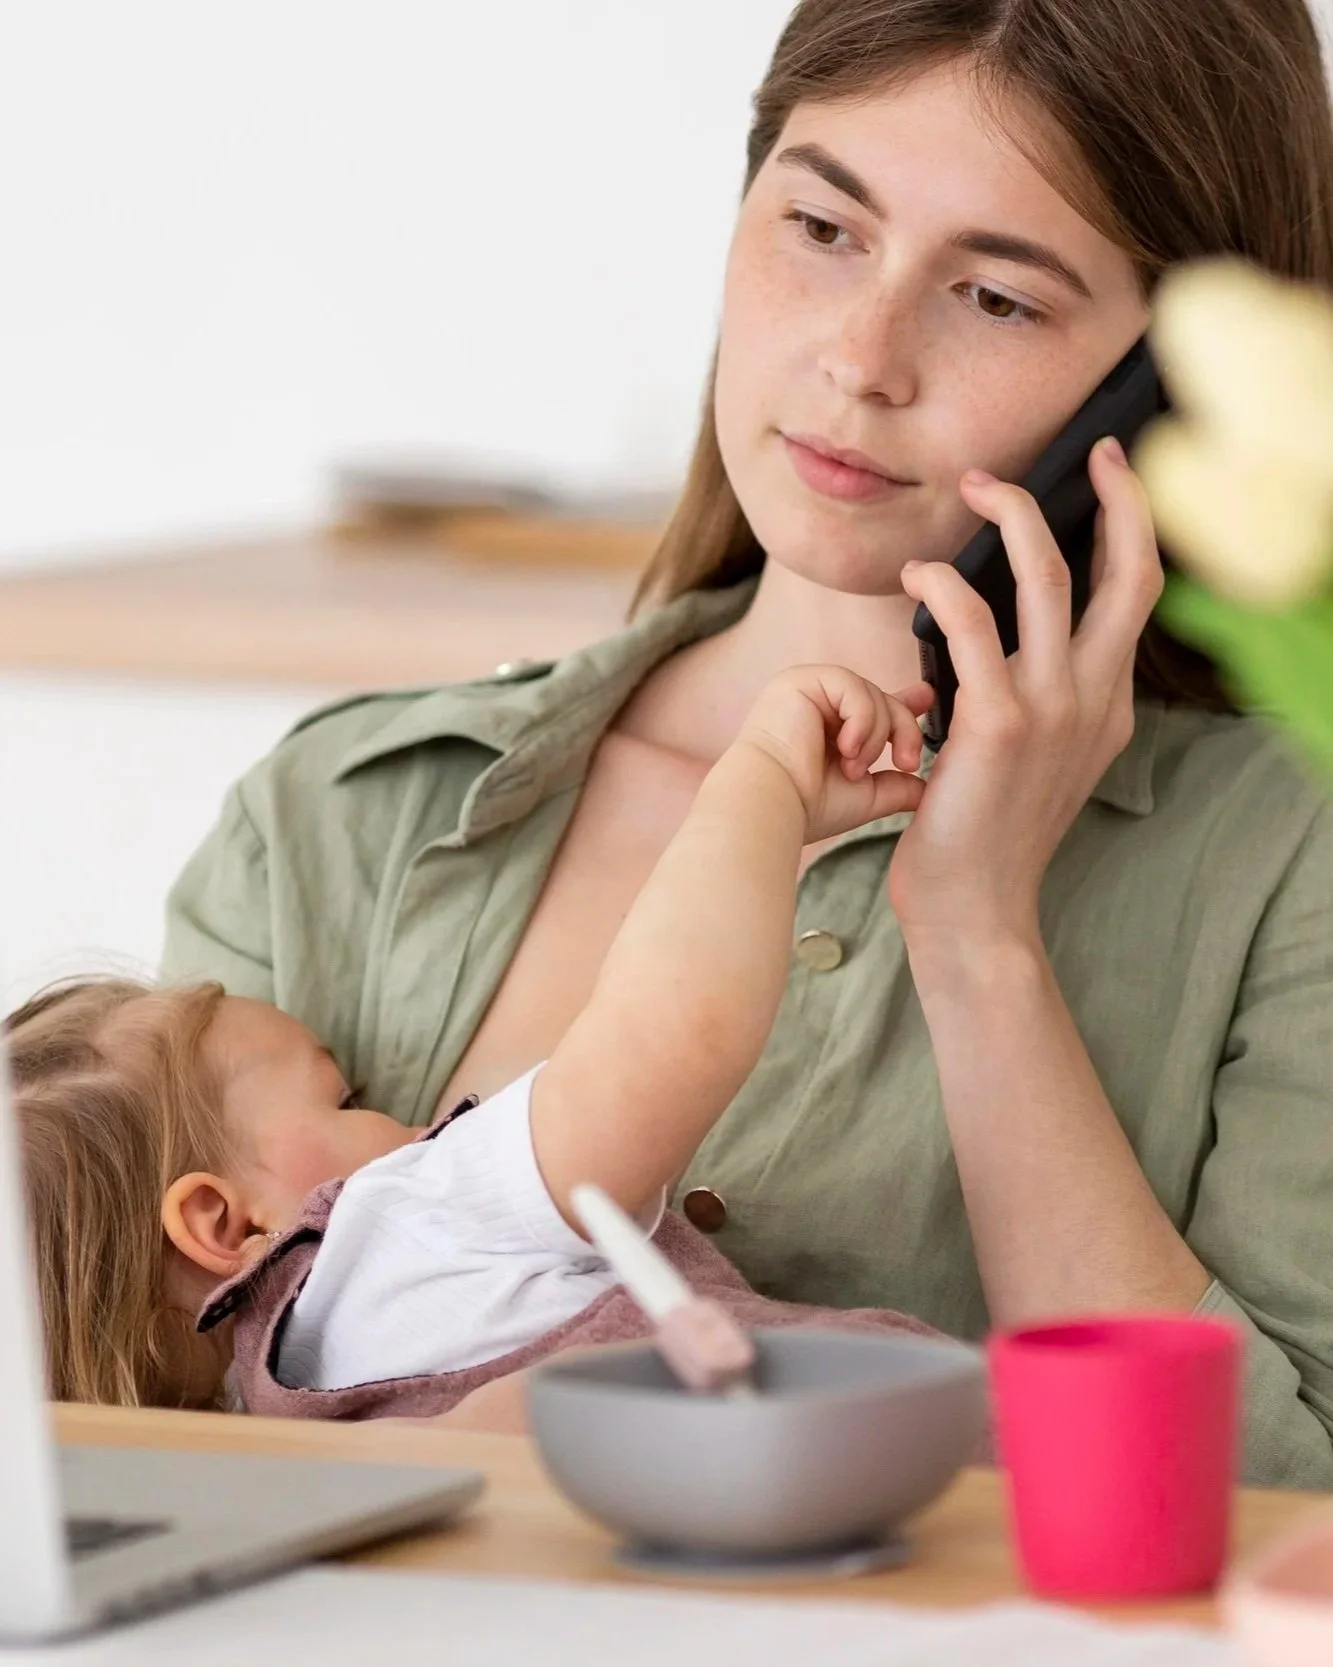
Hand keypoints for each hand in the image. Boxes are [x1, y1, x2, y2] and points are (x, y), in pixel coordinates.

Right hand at [738, 665, 933, 844]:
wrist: (772, 805)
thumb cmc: (807, 806)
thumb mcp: (864, 795)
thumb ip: (894, 785)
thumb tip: (924, 789)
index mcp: (825, 726)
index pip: (871, 704)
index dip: (902, 702)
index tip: (925, 697)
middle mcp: (814, 702)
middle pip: (881, 698)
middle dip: (903, 731)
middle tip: (907, 763)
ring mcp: (806, 687)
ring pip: (872, 693)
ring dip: (876, 736)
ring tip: (854, 768)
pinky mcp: (800, 680)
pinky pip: (853, 687)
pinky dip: (862, 721)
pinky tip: (846, 749)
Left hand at [891, 437, 1163, 948]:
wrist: (976, 909)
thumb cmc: (985, 834)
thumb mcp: (1034, 758)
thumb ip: (1035, 698)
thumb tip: (996, 638)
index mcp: (1107, 705)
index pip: (1135, 596)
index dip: (1130, 526)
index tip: (1108, 475)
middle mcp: (1094, 700)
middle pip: (1127, 572)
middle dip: (1114, 496)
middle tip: (1082, 451)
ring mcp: (1052, 709)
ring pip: (1047, 576)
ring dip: (1011, 516)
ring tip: (976, 489)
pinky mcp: (997, 722)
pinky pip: (972, 621)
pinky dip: (944, 582)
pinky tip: (919, 575)